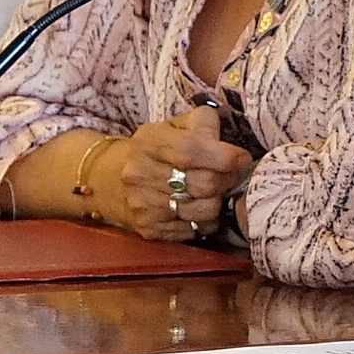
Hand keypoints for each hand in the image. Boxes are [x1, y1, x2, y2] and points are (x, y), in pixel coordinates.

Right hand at [105, 107, 252, 241]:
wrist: (112, 180)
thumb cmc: (157, 150)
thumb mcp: (175, 126)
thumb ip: (203, 124)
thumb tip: (231, 146)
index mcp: (149, 142)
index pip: (193, 151)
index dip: (225, 157)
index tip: (242, 158)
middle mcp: (140, 174)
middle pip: (205, 183)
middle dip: (227, 179)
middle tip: (229, 175)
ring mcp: (143, 204)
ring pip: (205, 210)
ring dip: (218, 201)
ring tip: (213, 191)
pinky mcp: (149, 228)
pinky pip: (196, 230)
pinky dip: (206, 220)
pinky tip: (199, 207)